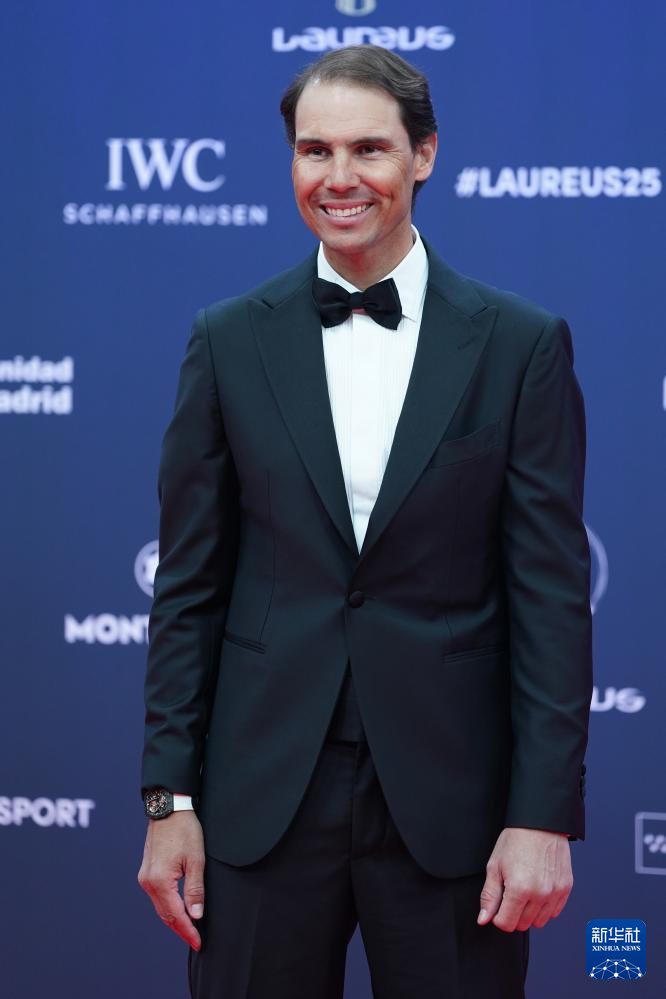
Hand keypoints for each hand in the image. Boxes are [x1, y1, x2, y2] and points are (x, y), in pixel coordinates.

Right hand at [138, 810, 205, 949]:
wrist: (168, 808)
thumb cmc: (184, 830)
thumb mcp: (196, 860)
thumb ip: (195, 889)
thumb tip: (196, 915)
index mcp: (160, 881)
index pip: (175, 915)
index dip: (188, 931)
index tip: (198, 943)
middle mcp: (148, 882)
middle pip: (165, 914)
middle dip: (180, 929)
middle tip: (195, 940)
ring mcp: (145, 876)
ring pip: (160, 906)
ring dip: (174, 919)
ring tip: (189, 929)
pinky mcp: (147, 871)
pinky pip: (157, 896)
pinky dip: (168, 906)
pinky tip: (178, 909)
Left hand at [477, 827, 572, 931]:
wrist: (540, 823)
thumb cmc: (516, 840)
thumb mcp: (495, 865)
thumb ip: (489, 896)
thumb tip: (483, 919)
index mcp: (519, 889)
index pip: (506, 924)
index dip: (497, 916)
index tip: (498, 905)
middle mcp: (540, 894)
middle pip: (522, 925)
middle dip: (512, 914)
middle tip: (509, 893)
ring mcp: (555, 892)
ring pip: (539, 922)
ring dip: (529, 913)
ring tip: (524, 890)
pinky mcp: (565, 888)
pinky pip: (554, 912)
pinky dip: (544, 907)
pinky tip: (537, 890)